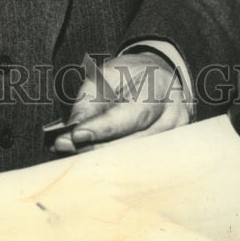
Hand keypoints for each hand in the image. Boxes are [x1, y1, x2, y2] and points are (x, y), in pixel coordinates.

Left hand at [52, 51, 191, 153]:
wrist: (158, 79)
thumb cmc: (130, 75)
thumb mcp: (106, 75)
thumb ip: (90, 100)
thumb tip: (72, 129)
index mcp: (160, 88)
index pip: (134, 115)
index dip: (104, 128)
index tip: (76, 135)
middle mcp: (173, 117)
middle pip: (135, 142)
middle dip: (97, 146)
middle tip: (64, 145)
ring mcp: (175, 139)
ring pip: (136, 159)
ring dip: (102, 157)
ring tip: (74, 150)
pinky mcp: (170, 154)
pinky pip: (140, 165)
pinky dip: (114, 163)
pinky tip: (93, 159)